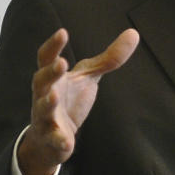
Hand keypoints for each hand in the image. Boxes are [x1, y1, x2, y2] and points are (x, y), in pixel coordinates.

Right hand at [17, 27, 138, 174]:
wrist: (50, 140)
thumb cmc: (69, 101)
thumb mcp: (88, 77)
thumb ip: (108, 58)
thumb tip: (133, 33)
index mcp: (53, 77)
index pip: (47, 57)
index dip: (53, 45)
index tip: (63, 32)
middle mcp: (44, 94)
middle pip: (41, 80)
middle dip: (50, 72)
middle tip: (62, 63)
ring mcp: (45, 116)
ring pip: (42, 108)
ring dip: (47, 102)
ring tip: (54, 96)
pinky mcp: (51, 138)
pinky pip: (53, 139)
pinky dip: (59, 140)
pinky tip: (68, 143)